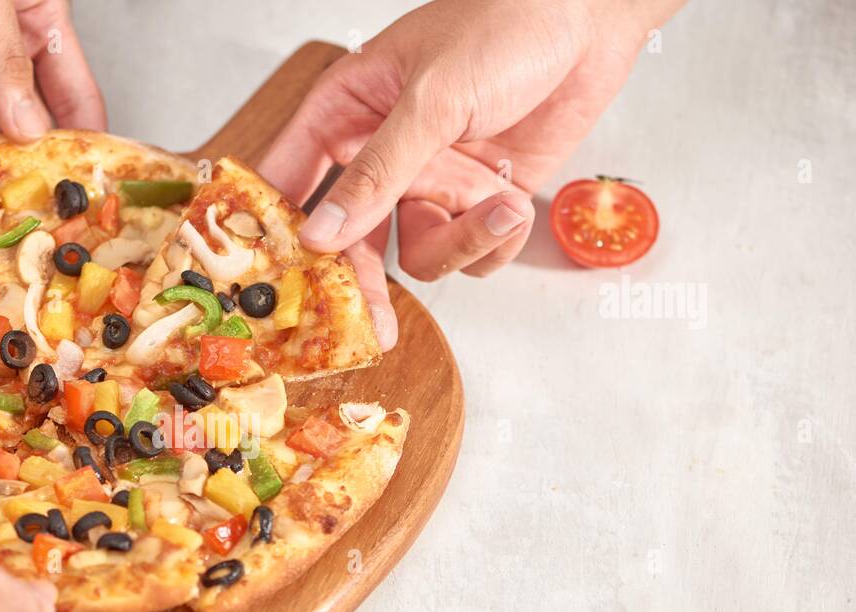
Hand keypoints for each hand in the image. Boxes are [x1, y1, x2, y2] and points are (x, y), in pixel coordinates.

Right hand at [258, 0, 684, 347]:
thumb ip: (377, 174)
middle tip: (372, 326)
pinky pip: (469, 254)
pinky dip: (496, 237)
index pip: (289, 180)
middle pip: (352, 242)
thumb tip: (323, 235)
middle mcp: (381, 156)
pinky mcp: (475, 204)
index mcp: (347, 113)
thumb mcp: (432, 100)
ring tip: (500, 205)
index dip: (279, 232)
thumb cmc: (506, 24)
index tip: (276, 280)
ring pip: (417, 254)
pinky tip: (514, 198)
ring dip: (462, 240)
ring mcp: (430, 184)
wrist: (589, 22)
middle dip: (370, 283)